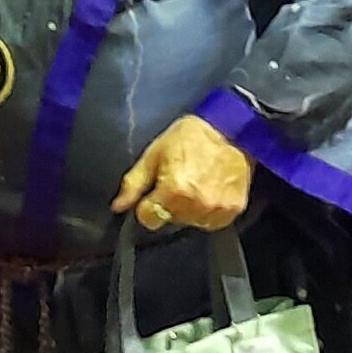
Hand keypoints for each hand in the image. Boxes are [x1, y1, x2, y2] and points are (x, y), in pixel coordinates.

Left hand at [113, 114, 251, 233]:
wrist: (230, 129)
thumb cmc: (190, 137)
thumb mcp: (154, 153)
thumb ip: (134, 183)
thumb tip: (118, 206)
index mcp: (173, 191)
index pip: (148, 218)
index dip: (147, 205)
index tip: (155, 192)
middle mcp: (196, 204)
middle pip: (170, 220)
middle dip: (169, 205)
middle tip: (178, 181)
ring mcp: (216, 209)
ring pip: (191, 223)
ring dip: (189, 210)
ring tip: (195, 184)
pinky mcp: (233, 210)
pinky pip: (212, 222)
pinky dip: (208, 211)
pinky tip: (209, 190)